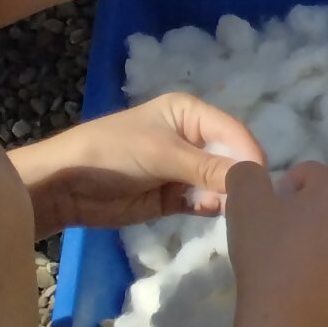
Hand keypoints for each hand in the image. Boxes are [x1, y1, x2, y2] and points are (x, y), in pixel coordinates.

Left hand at [17, 95, 266, 234]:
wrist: (64, 187)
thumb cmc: (112, 153)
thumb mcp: (162, 154)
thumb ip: (208, 168)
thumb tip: (253, 181)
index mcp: (189, 113)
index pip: (233, 132)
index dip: (249, 154)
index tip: (263, 181)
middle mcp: (192, 138)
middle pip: (231, 158)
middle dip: (240, 177)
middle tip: (252, 200)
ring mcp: (184, 170)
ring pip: (221, 183)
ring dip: (227, 196)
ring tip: (234, 210)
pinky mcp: (175, 197)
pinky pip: (205, 202)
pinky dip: (211, 208)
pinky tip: (210, 212)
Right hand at [222, 161, 327, 326]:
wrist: (286, 318)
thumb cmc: (268, 254)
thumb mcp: (244, 202)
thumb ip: (247, 174)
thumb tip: (255, 173)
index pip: (309, 173)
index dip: (283, 191)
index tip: (269, 216)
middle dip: (309, 212)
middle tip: (282, 239)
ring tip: (299, 262)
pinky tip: (315, 282)